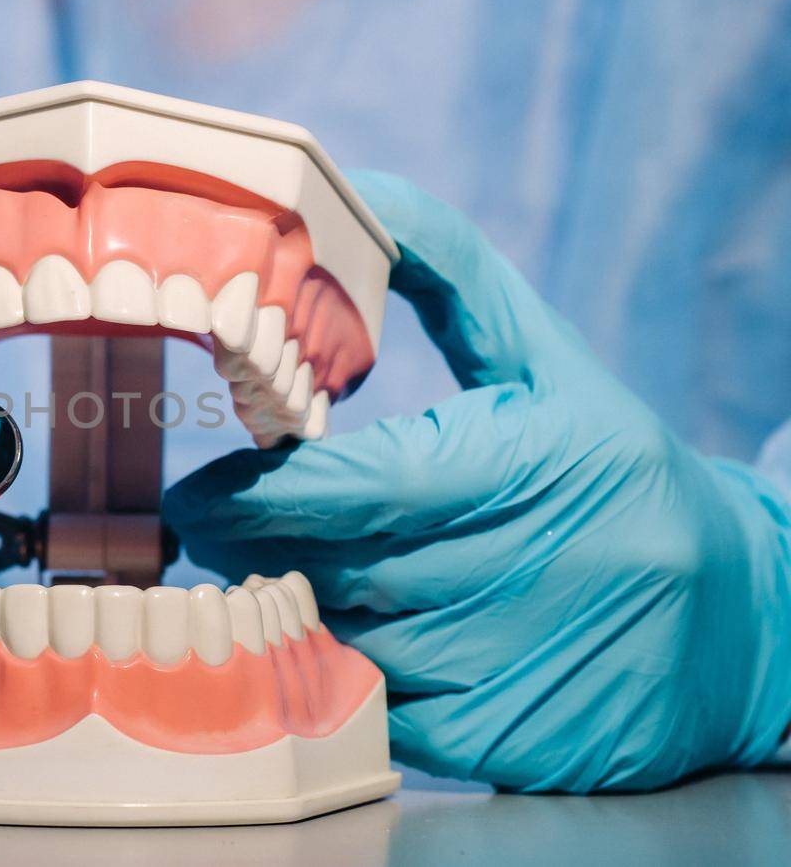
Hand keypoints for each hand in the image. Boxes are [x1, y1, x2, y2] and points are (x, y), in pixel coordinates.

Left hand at [164, 172, 790, 791]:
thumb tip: (363, 196)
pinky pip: (381, 713)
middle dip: (256, 550)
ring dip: (293, 610)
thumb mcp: (554, 365)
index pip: (367, 490)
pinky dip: (340, 676)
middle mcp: (536, 571)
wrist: (746, 623)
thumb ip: (455, 276)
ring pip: (351, 642)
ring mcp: (524, 666)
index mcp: (542, 465)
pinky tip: (332, 638)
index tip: (202, 488)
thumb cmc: (616, 472)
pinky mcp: (512, 742)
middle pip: (342, 570)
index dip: (266, 495)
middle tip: (206, 527)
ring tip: (270, 574)